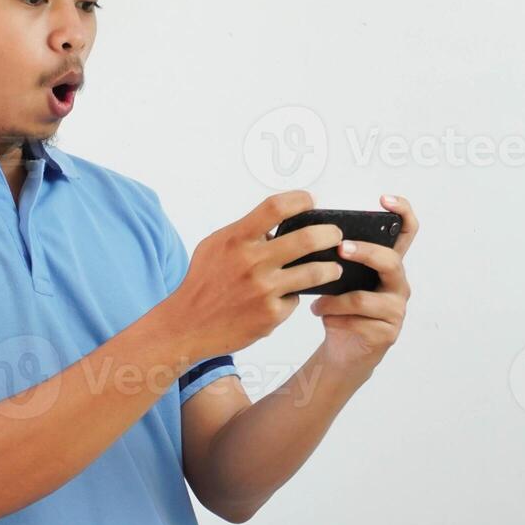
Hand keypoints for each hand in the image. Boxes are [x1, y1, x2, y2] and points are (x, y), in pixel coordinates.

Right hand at [167, 190, 345, 362]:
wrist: (188, 324)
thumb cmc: (202, 282)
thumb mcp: (215, 246)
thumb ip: (245, 233)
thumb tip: (277, 227)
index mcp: (237, 239)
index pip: (276, 207)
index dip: (299, 200)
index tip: (310, 201)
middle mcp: (252, 262)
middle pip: (307, 239)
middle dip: (330, 235)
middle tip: (336, 236)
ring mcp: (264, 289)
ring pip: (315, 272)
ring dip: (330, 268)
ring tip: (333, 268)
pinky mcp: (271, 314)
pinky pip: (295, 300)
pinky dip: (293, 297)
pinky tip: (285, 298)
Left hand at [312, 193, 417, 374]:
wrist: (343, 350)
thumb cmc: (340, 308)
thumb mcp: (337, 279)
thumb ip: (334, 258)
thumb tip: (308, 234)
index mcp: (387, 264)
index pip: (406, 233)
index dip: (401, 213)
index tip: (384, 199)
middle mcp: (397, 283)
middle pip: (391, 261)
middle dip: (365, 252)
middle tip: (341, 247)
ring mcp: (396, 309)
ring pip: (367, 297)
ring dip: (336, 298)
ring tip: (318, 299)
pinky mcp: (387, 332)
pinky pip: (357, 320)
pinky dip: (334, 315)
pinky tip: (321, 314)